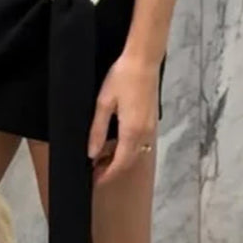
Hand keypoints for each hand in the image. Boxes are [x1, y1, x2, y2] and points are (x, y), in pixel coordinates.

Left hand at [87, 52, 160, 186]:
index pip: (120, 163)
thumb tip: (92, 154)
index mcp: (131, 132)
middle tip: (94, 171)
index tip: (95, 181)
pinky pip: (139, 143)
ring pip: (135, 153)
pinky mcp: (151, 120)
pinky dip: (126, 149)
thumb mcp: (104, 103)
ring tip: (100, 158)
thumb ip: (98, 130)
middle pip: (129, 161)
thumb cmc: (121, 78)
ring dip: (119, 160)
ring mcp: (150, 127)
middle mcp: (144, 134)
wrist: (143, 60)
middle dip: (112, 170)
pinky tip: (114, 144)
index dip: (107, 175)